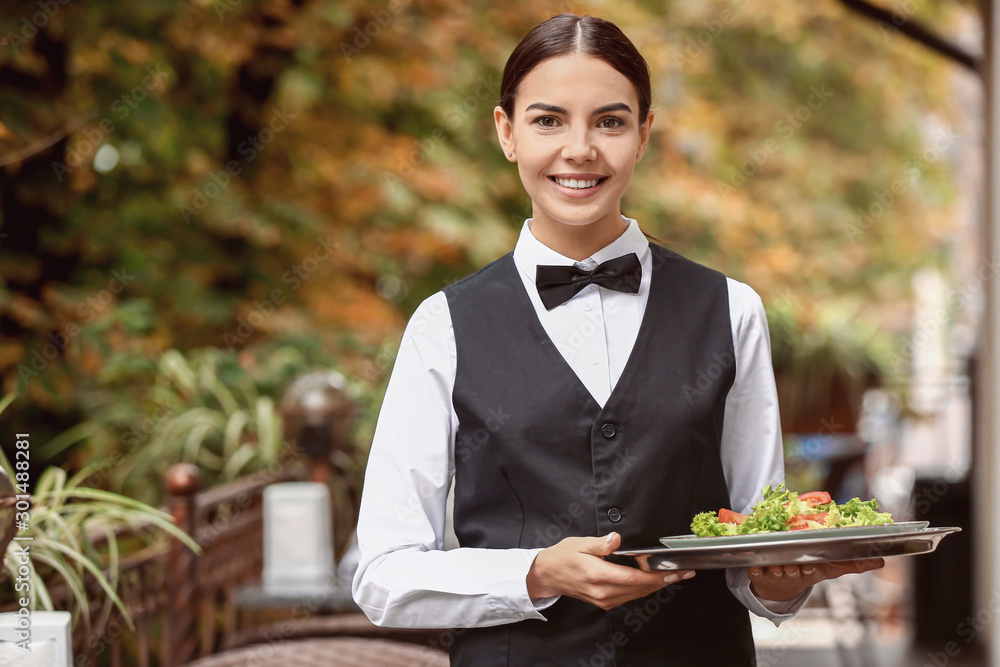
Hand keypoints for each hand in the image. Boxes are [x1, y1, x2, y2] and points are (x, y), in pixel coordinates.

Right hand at [526, 532, 695, 609]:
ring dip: (655, 585)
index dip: (657, 576)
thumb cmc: (563, 557)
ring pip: (637, 594)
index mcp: (597, 575)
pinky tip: (651, 580)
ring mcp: (604, 599)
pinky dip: (643, 588)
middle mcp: (603, 591)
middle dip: (663, 581)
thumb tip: (616, 539)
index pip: (635, 578)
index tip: (673, 572)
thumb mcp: (580, 543)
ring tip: (672, 576)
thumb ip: (601, 543)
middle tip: (683, 573)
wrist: (548, 575)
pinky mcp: (604, 602)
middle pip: (640, 588)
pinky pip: (629, 596)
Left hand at [747, 558, 884, 601]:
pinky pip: (753, 569)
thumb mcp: (828, 569)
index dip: (808, 569)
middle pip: (791, 570)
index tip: (808, 567)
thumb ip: (852, 564)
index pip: (809, 570)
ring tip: (773, 565)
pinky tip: (753, 565)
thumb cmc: (806, 571)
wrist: (779, 587)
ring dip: (773, 568)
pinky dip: (753, 567)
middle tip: (791, 565)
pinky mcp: (757, 570)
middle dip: (791, 568)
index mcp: (807, 571)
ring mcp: (773, 571)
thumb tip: (881, 560)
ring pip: (772, 570)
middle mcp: (790, 572)